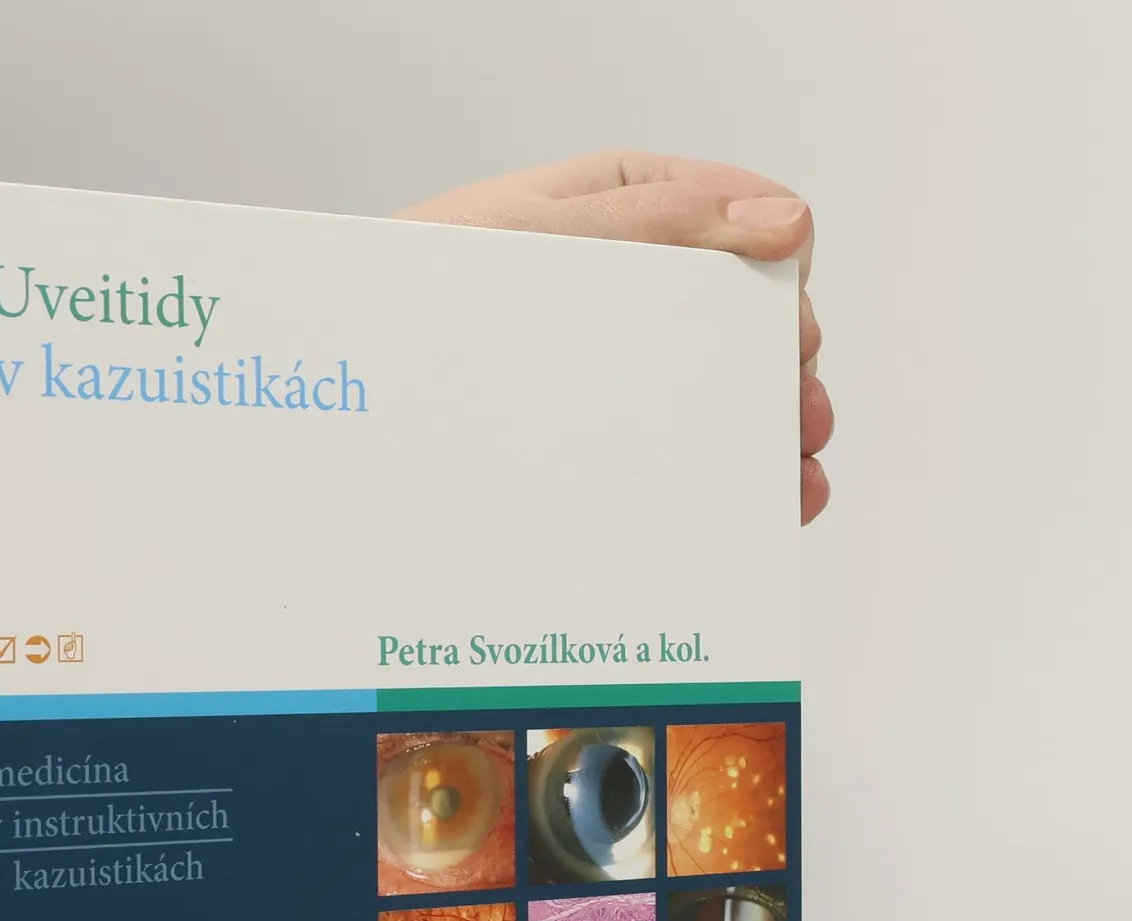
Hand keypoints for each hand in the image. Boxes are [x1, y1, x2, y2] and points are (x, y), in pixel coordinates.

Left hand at [397, 153, 831, 524]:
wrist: (337, 374)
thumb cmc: (415, 290)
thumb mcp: (538, 237)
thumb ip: (662, 222)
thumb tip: (784, 218)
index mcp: (623, 209)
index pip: (737, 219)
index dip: (774, 273)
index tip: (787, 322)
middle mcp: (630, 286)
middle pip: (739, 319)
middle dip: (775, 366)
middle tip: (793, 408)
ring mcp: (615, 365)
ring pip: (717, 394)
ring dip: (766, 431)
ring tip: (790, 467)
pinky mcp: (595, 433)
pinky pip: (673, 453)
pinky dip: (727, 479)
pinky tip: (763, 501)